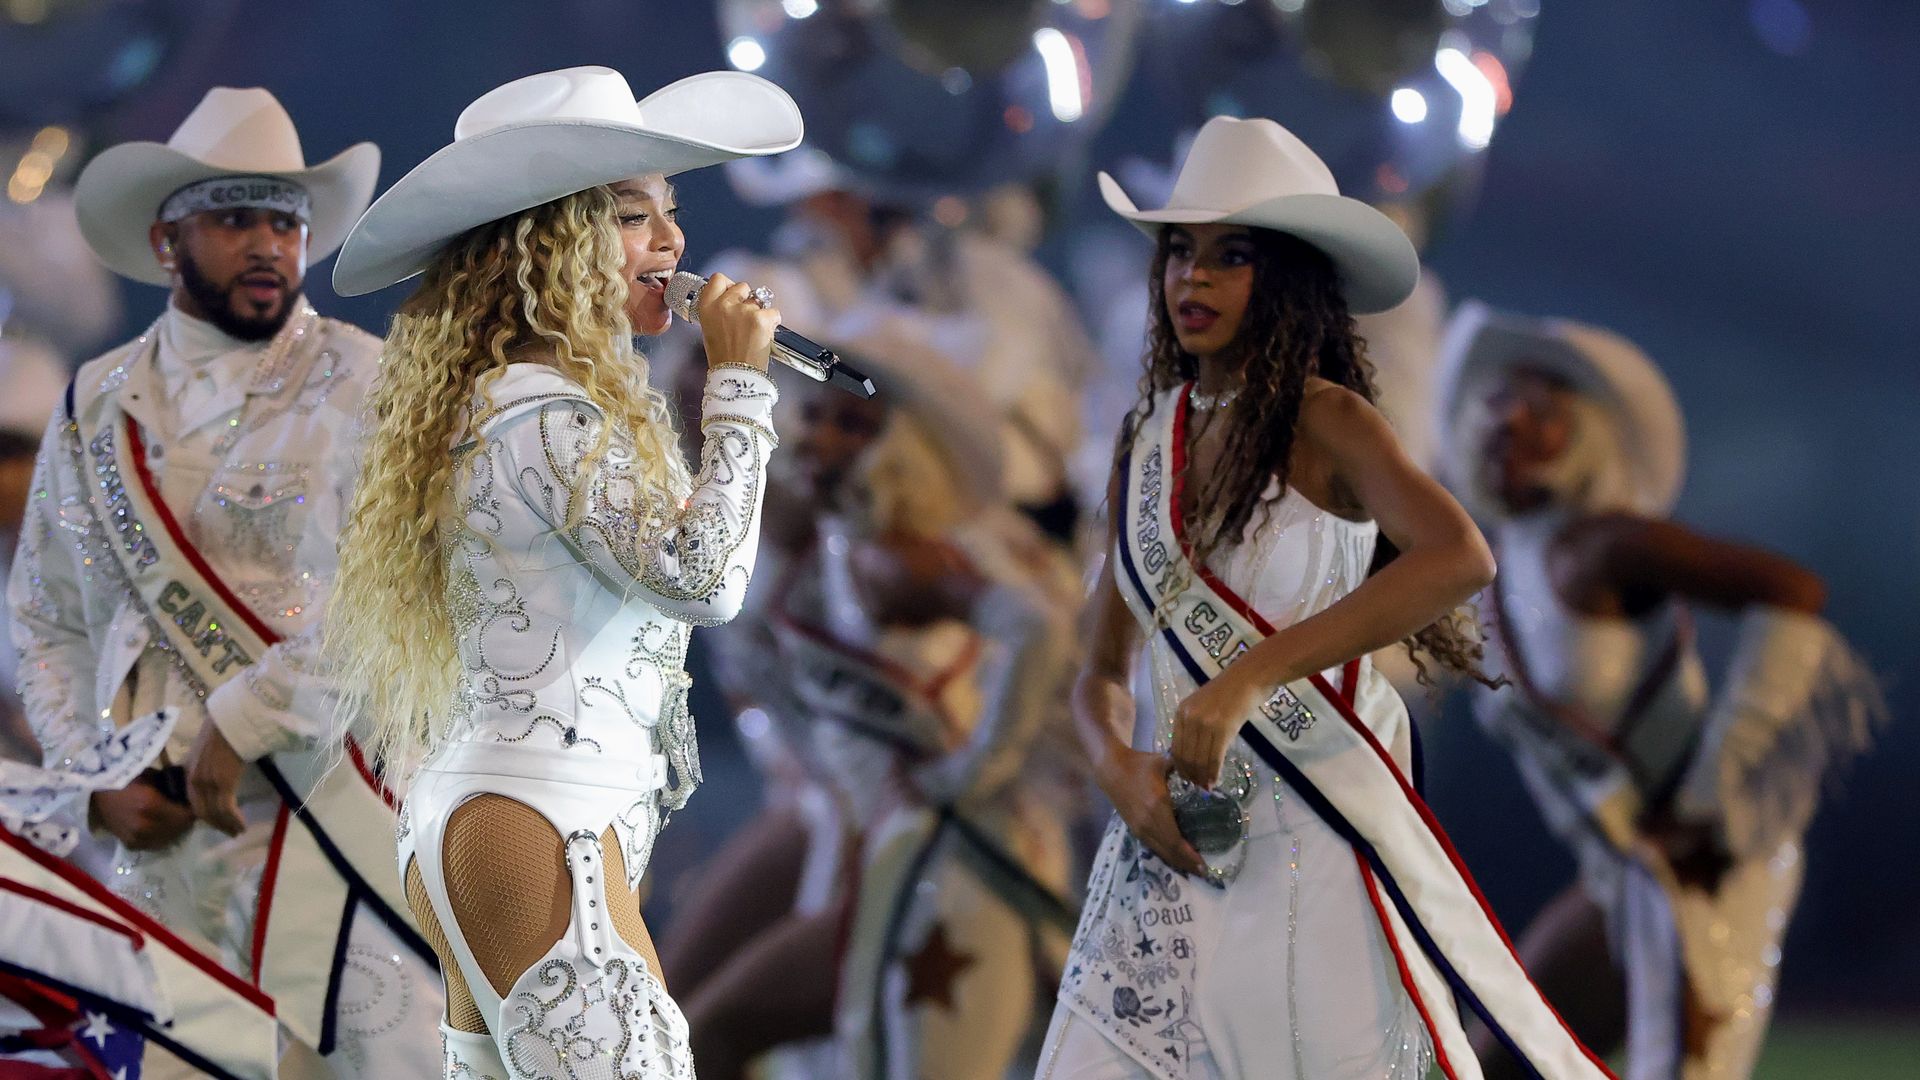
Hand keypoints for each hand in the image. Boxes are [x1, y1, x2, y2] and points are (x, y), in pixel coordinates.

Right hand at [89, 780, 193, 850]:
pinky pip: (153, 845)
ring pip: (167, 840)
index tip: (193, 803)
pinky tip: (160, 827)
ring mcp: (136, 838)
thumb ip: (172, 787)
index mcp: (151, 807)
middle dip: (184, 821)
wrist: (95, 789)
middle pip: (179, 830)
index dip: (193, 810)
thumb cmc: (125, 777)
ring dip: (174, 831)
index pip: (186, 817)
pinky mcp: (129, 844)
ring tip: (174, 819)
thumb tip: (189, 795)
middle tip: (185, 811)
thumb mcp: (153, 776)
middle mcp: (145, 826)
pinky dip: (160, 838)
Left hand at [184, 722, 247, 835]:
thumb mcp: (205, 751)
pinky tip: (241, 825)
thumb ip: (204, 766)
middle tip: (228, 832)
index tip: (215, 822)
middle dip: (216, 824)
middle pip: (202, 812)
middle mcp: (195, 781)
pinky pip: (227, 809)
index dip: (204, 815)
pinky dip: (234, 820)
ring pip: (215, 813)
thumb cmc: (222, 731)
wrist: (231, 721)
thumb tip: (215, 776)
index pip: (192, 802)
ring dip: (227, 825)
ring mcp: (209, 783)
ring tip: (237, 832)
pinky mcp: (224, 784)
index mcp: (189, 772)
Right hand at [696, 272, 778, 372]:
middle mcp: (724, 305)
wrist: (736, 377)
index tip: (732, 294)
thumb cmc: (723, 357)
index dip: (728, 285)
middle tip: (745, 320)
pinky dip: (772, 323)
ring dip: (759, 313)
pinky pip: (773, 312)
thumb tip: (732, 297)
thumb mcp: (710, 328)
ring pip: (759, 299)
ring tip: (753, 333)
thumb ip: (719, 310)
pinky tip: (763, 336)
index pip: (719, 279)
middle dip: (746, 299)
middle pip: (742, 286)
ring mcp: (744, 310)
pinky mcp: (762, 318)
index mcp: (707, 306)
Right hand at [1095, 746, 1206, 877]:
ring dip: (1176, 861)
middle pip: (1169, 852)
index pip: (1176, 841)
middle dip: (1186, 863)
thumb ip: (1187, 770)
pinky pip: (1152, 846)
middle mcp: (1147, 824)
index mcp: (1157, 809)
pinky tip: (1174, 855)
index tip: (1203, 865)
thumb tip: (1209, 780)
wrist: (1110, 769)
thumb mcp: (1164, 763)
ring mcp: (1139, 828)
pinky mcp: (1133, 828)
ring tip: (1191, 866)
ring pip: (1160, 851)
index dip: (1190, 856)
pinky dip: (1165, 854)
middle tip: (1202, 871)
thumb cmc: (1138, 764)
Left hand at [1171, 666, 1262, 789]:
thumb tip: (1193, 756)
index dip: (1181, 767)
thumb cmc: (1230, 691)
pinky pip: (1214, 757)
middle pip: (1185, 756)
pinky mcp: (1222, 729)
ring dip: (1202, 777)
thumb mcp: (1203, 706)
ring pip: (1199, 759)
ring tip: (1206, 787)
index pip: (1175, 747)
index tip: (1187, 778)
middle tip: (1198, 787)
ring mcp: (1205, 723)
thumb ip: (1195, 726)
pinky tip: (1215, 781)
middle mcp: (1189, 718)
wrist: (1250, 677)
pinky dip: (1213, 773)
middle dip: (1191, 775)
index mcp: (1181, 712)